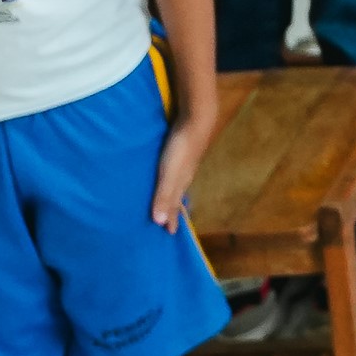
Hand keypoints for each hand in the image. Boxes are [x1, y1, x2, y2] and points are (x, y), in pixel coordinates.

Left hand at [151, 107, 218, 230]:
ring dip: (172, 196)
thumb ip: (164, 196)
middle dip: (173, 211)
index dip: (173, 220)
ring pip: (177, 186)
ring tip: (168, 203)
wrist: (196, 122)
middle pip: (177, 198)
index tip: (170, 233)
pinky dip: (170, 181)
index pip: (176, 207)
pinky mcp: (180, 153)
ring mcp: (184, 165)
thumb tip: (159, 222)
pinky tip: (167, 175)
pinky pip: (174, 173)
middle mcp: (184, 177)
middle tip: (168, 222)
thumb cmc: (181, 150)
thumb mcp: (169, 175)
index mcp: (181, 185)